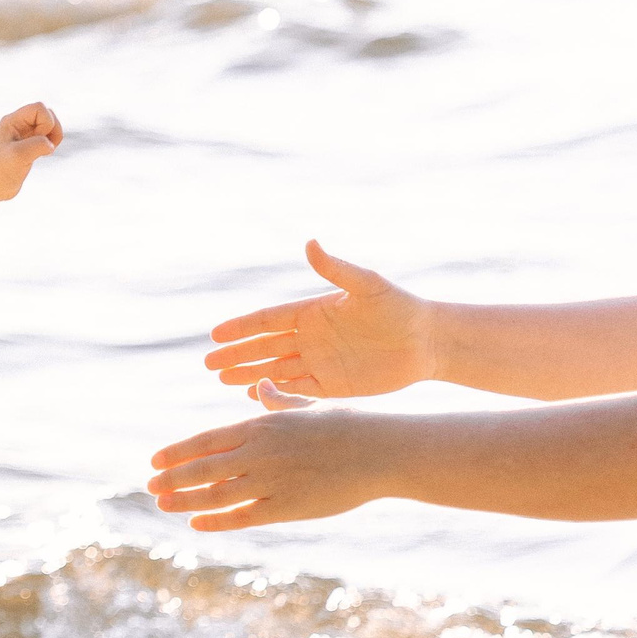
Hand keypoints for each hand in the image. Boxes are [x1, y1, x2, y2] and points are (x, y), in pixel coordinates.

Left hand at [0, 103, 63, 202]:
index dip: (46, 122)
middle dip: (53, 128)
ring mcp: (25, 134)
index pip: (39, 107)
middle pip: (48, 113)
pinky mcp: (30, 145)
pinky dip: (51, 144)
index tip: (37, 140)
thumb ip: (37, 145)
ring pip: (50, 124)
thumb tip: (50, 144)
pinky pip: (48, 136)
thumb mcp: (18, 156)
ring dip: (54, 136)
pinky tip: (43, 154)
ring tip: (46, 151)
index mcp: (12, 120)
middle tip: (44, 146)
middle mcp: (19, 124)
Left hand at [146, 382, 385, 530]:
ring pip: (217, 494)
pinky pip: (243, 517)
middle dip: (173, 478)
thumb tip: (261, 386)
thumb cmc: (348, 425)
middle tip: (150, 486)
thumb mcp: (308, 407)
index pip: (207, 440)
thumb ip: (279, 401)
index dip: (178, 452)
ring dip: (186, 501)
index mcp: (261, 425)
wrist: (381, 452)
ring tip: (164, 504)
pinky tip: (197, 524)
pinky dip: (217, 521)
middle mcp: (259, 453)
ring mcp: (271, 481)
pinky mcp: (287, 507)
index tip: (156, 461)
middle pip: (203, 468)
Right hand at [205, 241, 433, 399]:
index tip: (216, 334)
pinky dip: (276, 393)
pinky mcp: (333, 386)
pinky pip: (297, 391)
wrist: (427, 341)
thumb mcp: (367, 285)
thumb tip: (309, 243)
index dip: (242, 327)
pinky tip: (255, 394)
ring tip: (222, 379)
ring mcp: (320, 362)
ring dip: (249, 374)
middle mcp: (311, 338)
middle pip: (264, 347)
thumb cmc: (399, 307)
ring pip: (275, 370)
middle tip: (209, 363)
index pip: (268, 320)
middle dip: (236, 355)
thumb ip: (336, 269)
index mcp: (313, 312)